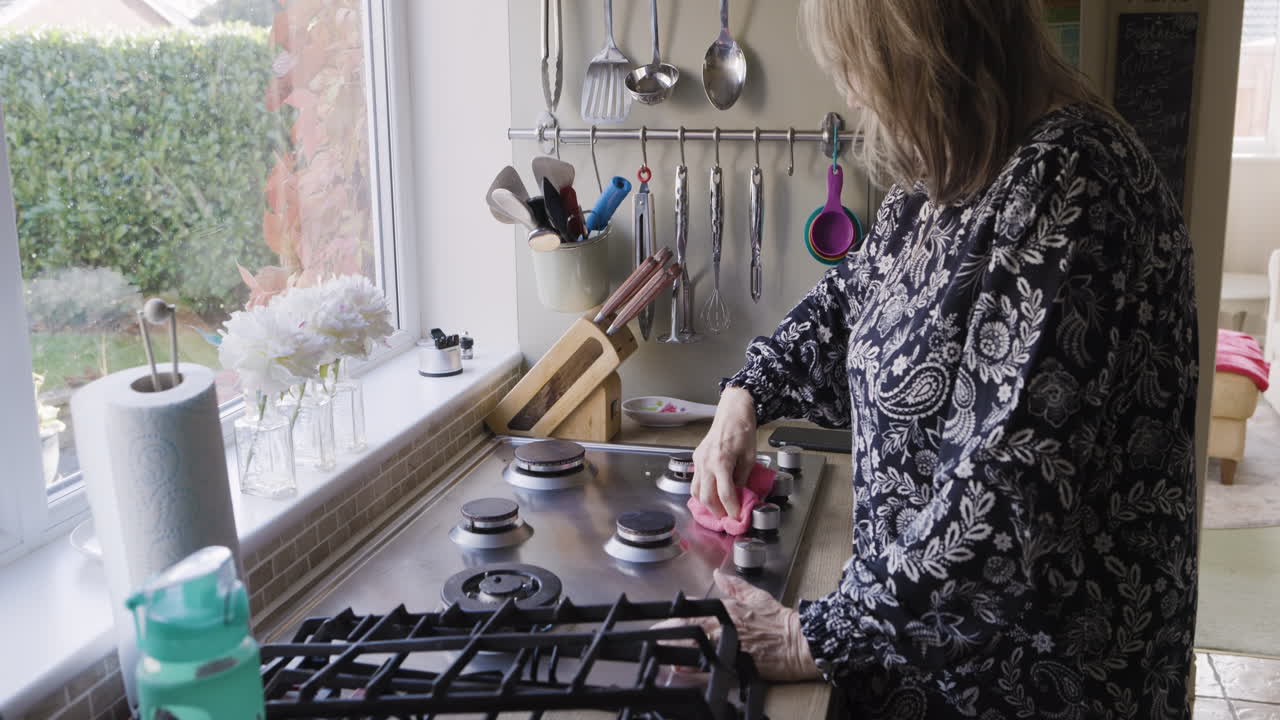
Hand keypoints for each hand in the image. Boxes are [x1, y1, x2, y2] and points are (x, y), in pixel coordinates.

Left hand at [655, 569, 819, 682]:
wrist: (801, 642)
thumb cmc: (780, 620)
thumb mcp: (757, 596)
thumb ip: (734, 586)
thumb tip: (717, 573)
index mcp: (729, 609)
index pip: (695, 612)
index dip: (674, 617)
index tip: (658, 621)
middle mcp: (727, 626)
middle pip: (690, 630)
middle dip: (669, 634)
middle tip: (652, 638)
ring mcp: (731, 646)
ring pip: (697, 648)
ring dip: (678, 651)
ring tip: (661, 653)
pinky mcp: (738, 664)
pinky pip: (712, 667)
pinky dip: (696, 669)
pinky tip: (682, 670)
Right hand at [692, 387, 756, 517]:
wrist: (731, 412)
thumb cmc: (742, 430)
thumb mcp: (750, 456)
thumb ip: (743, 477)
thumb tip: (740, 495)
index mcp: (721, 461)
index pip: (725, 494)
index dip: (732, 510)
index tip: (737, 518)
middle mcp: (706, 463)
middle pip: (706, 497)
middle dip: (717, 512)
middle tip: (727, 518)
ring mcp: (698, 460)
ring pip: (696, 491)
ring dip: (706, 504)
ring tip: (718, 510)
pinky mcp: (696, 458)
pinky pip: (695, 481)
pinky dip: (701, 492)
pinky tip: (710, 495)